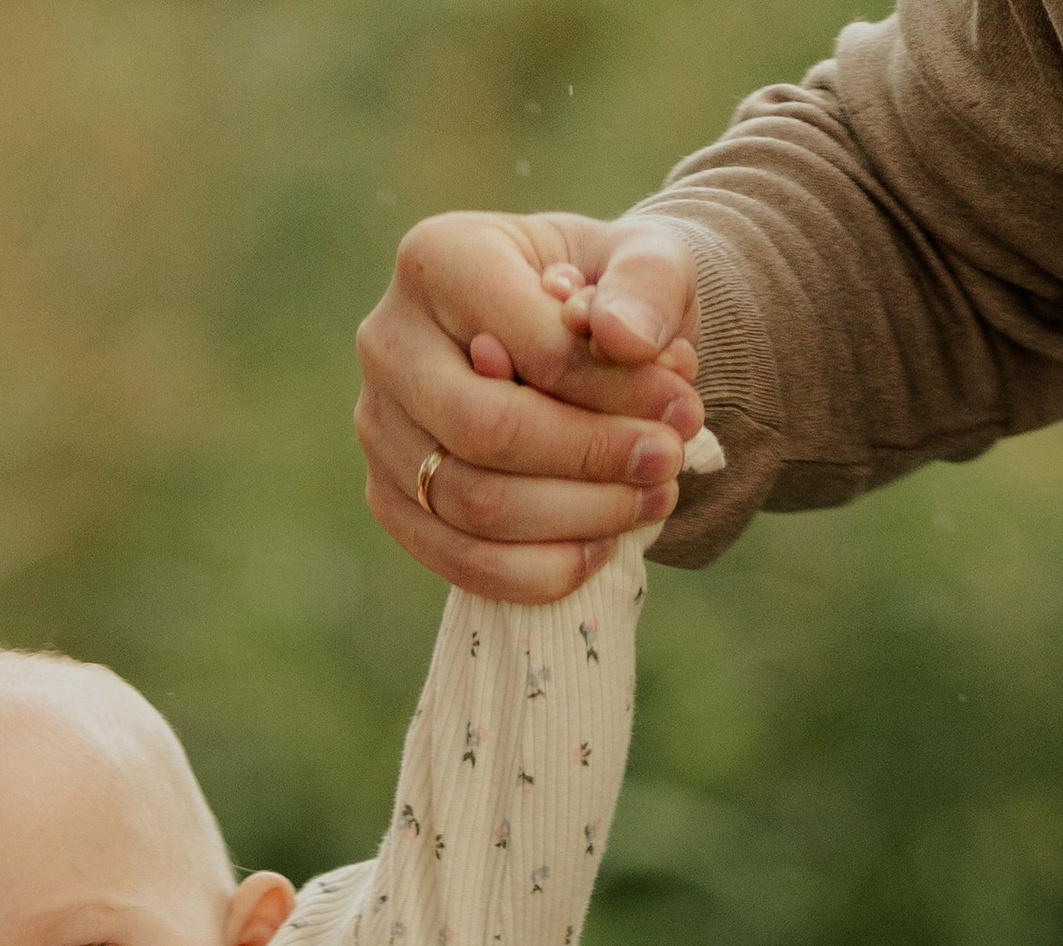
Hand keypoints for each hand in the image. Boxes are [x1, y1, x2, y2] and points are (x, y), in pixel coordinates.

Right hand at [357, 210, 705, 601]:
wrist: (562, 334)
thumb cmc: (601, 292)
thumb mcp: (644, 258)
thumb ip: (648, 283)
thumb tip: (625, 339)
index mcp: (439, 257)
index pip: (531, 349)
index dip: (615, 394)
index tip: (684, 411)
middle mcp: (388, 341)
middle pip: (487, 432)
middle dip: (591, 460)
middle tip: (667, 466)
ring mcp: (378, 426)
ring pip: (472, 506)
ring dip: (576, 519)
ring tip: (650, 503)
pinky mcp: (388, 497)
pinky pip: (456, 560)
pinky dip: (537, 571)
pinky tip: (599, 550)